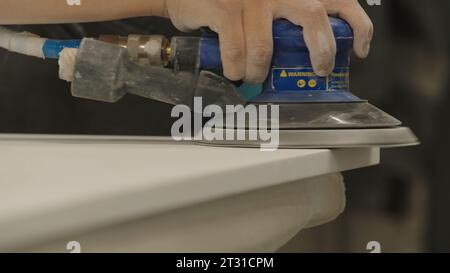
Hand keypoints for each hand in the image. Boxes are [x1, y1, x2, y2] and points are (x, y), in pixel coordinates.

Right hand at [163, 0, 372, 83]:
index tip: (360, 50)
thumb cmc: (230, 2)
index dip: (357, 25)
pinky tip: (233, 71)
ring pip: (264, 47)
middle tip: (319, 71)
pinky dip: (234, 67)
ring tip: (251, 77)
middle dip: (321, 51)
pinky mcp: (225, 8)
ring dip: (258, 71)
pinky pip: (235, 49)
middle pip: (313, 15)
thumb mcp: (264, 5)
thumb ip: (287, 19)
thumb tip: (308, 54)